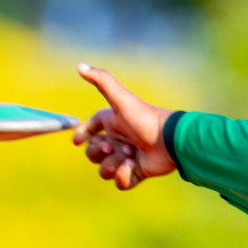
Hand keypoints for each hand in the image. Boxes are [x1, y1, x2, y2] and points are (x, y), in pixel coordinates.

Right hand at [73, 63, 176, 189]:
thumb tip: (79, 65)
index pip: (89, 130)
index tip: (77, 141)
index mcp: (113, 124)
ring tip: (130, 156)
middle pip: (92, 153)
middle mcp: (118, 141)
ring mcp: (126, 158)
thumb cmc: (146, 119)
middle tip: (115, 148)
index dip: (81, 135)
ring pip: (104, 170)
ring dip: (113, 164)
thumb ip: (101, 80)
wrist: (170, 141)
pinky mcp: (136, 173)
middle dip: (98, 152)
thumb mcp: (121, 99)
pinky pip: (120, 183)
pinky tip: (133, 167)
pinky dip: (123, 177)